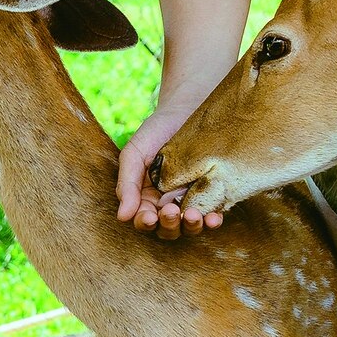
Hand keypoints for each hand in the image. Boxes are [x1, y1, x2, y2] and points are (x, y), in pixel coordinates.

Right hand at [115, 97, 225, 240]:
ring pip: (190, 226)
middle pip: (168, 229)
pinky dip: (213, 220)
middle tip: (172, 211)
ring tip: (194, 215)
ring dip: (191, 227)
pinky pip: (213, 214)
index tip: (149, 216)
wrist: (188, 107)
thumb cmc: (157, 130)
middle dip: (169, 225)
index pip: (144, 219)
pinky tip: (214, 217)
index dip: (145, 222)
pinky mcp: (214, 193)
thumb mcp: (135, 153)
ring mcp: (192, 200)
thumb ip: (127, 184)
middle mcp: (169, 203)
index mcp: (147, 197)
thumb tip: (122, 216)